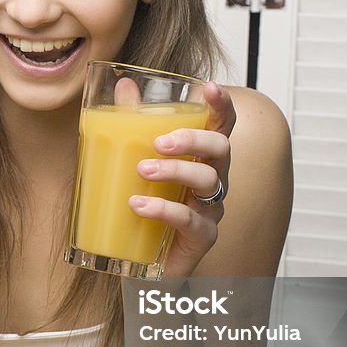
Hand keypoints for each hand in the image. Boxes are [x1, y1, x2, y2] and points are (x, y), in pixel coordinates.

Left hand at [129, 82, 234, 275]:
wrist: (141, 262)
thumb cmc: (143, 205)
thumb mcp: (132, 159)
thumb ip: (131, 122)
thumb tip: (124, 84)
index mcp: (199, 157)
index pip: (221, 125)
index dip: (222, 105)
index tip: (210, 87)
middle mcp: (212, 179)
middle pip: (221, 149)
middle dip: (193, 140)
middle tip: (159, 142)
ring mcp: (210, 209)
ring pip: (209, 182)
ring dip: (175, 171)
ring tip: (142, 171)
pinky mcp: (201, 238)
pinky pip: (192, 221)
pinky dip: (165, 210)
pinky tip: (139, 206)